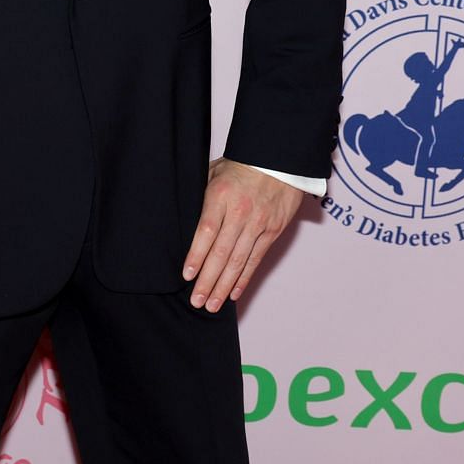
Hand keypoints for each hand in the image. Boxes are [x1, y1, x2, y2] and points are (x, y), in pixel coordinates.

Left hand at [182, 158, 303, 311]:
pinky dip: (244, 278)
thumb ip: (201, 196)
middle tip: (197, 301)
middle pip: (221, 252)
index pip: (206, 231)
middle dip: (207, 280)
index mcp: (220, 196)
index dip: (196, 256)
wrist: (279, 158)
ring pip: (238, 261)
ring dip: (224, 286)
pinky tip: (233, 292)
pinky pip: (256, 259)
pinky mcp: (272, 230)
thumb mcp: (214, 171)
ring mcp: (258, 223)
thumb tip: (184, 219)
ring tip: (212, 305)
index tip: (187, 275)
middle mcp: (240, 212)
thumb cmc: (242, 164)